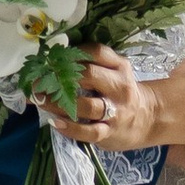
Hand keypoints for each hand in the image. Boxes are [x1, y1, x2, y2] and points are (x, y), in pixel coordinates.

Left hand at [43, 48, 158, 157]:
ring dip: (58, 103)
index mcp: (119, 67)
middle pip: (90, 75)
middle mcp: (119, 87)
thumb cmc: (119, 92)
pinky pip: (89, 131)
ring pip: (87, 105)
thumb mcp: (114, 73)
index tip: (50, 56)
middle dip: (60, 76)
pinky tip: (55, 122)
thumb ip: (92, 64)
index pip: (96, 52)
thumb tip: (51, 60)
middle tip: (37, 79)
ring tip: (39, 100)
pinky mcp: (110, 132)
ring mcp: (116, 111)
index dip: (71, 52)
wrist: (147, 118)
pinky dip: (70, 128)